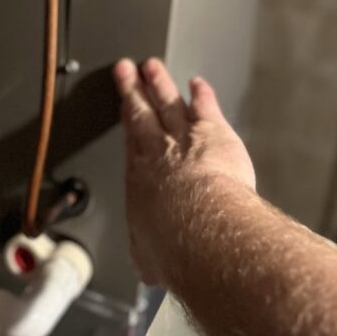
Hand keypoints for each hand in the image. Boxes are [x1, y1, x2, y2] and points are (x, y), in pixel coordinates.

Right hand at [113, 57, 255, 285]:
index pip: (131, 142)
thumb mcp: (150, 255)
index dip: (127, 120)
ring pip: (168, 103)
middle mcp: (157, 152)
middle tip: (125, 70)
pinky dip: (201, 94)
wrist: (198, 228)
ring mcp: (185, 138)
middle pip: (142, 112)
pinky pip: (204, 107)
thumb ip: (149, 254)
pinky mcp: (213, 133)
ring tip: (152, 66)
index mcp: (140, 178)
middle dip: (133, 90)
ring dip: (159, 84)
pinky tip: (198, 84)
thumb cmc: (173, 244)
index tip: (124, 106)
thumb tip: (148, 269)